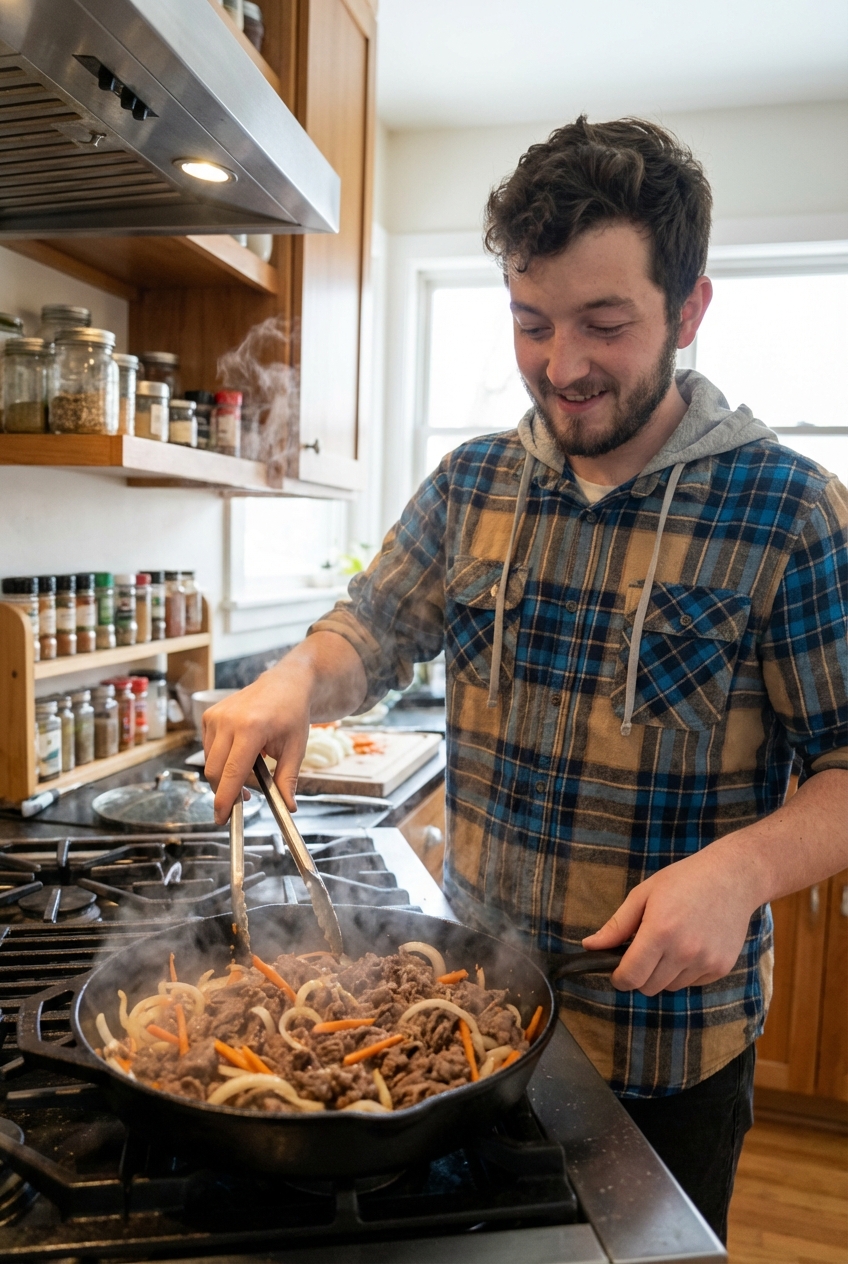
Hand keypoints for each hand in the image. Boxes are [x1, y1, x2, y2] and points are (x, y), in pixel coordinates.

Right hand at [203, 664, 310, 824]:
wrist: (285, 684)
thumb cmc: (292, 714)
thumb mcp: (296, 748)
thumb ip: (288, 779)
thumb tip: (288, 807)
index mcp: (252, 728)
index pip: (232, 773)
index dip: (225, 799)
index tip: (222, 818)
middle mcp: (228, 720)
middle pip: (215, 771)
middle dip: (226, 791)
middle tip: (245, 799)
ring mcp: (216, 716)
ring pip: (210, 762)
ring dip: (226, 775)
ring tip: (251, 770)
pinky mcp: (209, 715)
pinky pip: (209, 749)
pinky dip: (222, 759)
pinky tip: (241, 753)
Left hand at [582, 844, 758, 994]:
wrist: (733, 878)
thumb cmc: (684, 881)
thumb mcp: (644, 894)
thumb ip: (617, 925)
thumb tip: (590, 946)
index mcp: (660, 931)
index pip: (631, 976)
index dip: (619, 978)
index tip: (617, 971)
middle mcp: (684, 951)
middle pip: (649, 987)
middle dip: (640, 975)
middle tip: (644, 952)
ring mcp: (705, 961)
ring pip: (670, 987)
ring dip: (663, 974)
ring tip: (670, 944)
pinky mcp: (721, 967)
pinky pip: (692, 983)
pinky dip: (685, 972)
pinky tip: (691, 945)